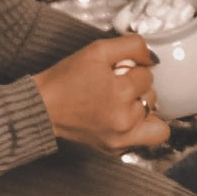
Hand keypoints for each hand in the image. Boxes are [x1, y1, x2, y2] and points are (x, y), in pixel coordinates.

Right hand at [33, 35, 169, 154]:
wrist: (42, 106)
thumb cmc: (65, 79)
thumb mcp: (96, 50)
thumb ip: (131, 46)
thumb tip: (153, 57)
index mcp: (122, 93)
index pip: (147, 75)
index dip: (131, 69)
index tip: (115, 71)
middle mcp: (125, 120)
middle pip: (151, 97)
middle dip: (136, 88)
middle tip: (114, 85)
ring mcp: (121, 139)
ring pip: (154, 120)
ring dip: (140, 108)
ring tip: (120, 102)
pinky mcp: (115, 149)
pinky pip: (144, 139)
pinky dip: (137, 127)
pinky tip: (118, 117)